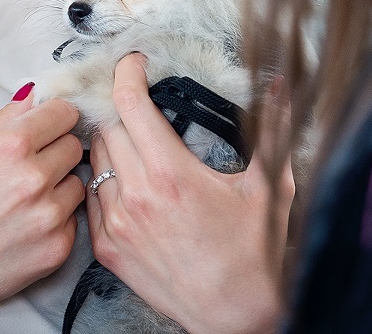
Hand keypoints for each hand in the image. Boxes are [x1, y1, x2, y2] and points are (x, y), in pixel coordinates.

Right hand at [0, 86, 83, 329]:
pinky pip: (73, 218)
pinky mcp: (58, 248)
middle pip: (73, 145)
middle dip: (54, 150)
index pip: (64, 112)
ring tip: (22, 200)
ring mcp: (49, 215)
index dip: (54, 117)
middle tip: (26, 167)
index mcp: (9, 145)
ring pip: (76, 181)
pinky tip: (24, 226)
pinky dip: (56, 219)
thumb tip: (34, 96)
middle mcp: (34, 177)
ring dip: (58, 186)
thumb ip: (3, 120)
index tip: (46, 126)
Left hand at [86, 54, 293, 333]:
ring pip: (94, 160)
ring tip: (132, 140)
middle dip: (119, 107)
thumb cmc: (256, 255)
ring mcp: (117, 223)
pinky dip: (103, 182)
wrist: (236, 317)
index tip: (133, 63)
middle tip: (136, 101)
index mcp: (172, 173)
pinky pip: (91, 198)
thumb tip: (280, 85)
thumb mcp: (270, 187)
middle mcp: (137, 195)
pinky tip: (125, 180)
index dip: (126, 73)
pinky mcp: (107, 248)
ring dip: (108, 143)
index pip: (130, 104)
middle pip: (106, 126)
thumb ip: (273, 128)